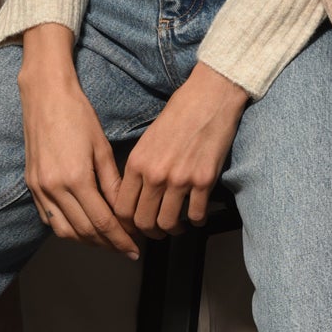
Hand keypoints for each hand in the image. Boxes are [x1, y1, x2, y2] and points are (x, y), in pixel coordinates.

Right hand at [17, 24, 140, 257]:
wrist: (45, 95)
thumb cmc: (78, 115)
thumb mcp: (102, 148)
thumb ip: (113, 184)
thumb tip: (125, 210)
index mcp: (75, 179)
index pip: (102, 222)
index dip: (121, 239)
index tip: (135, 249)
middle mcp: (54, 189)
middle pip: (84, 231)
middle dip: (107, 244)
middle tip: (126, 248)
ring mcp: (39, 188)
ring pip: (64, 231)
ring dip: (87, 241)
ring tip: (107, 241)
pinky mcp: (32, 185)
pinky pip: (49, 218)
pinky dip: (67, 228)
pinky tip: (83, 227)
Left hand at [112, 61, 249, 237]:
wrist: (208, 97)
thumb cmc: (179, 114)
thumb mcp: (147, 140)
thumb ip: (140, 168)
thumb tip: (137, 196)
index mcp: (137, 163)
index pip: (122, 209)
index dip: (126, 225)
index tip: (134, 227)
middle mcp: (155, 174)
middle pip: (143, 221)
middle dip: (149, 233)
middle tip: (156, 232)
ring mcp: (180, 179)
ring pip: (168, 223)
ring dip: (173, 230)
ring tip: (178, 227)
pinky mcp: (204, 180)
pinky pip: (196, 214)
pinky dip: (197, 220)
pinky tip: (197, 216)